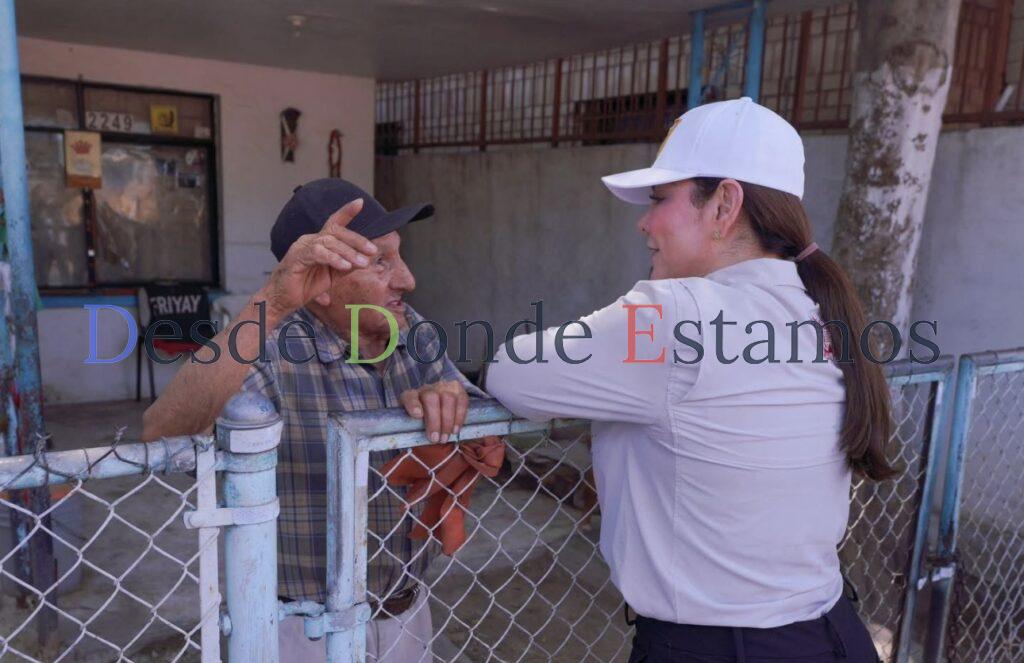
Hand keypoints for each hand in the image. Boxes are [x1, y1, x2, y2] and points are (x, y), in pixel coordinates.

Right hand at [256, 199, 378, 320]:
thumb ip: (346, 265)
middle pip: (335, 231)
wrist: (282, 300)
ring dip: (348, 252)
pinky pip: (317, 253)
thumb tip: (365, 259)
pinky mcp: (296, 258)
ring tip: (362, 263)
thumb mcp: (332, 275)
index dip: (346, 212)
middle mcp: (310, 240)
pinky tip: (345, 266)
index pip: (334, 223)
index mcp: (319, 242)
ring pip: (328, 241)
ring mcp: (302, 247)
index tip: (360, 202)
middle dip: (356, 240)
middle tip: (372, 251)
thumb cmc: (305, 286)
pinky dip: (333, 258)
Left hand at [399, 380, 469, 442]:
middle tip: (435, 439)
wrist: (437, 406)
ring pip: (448, 399)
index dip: (413, 404)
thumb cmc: (423, 419)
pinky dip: (459, 417)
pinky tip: (455, 430)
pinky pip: (462, 401)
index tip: (418, 415)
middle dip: (434, 421)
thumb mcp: (413, 423)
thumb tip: (414, 443)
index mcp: (411, 396)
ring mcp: (443, 387)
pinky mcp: (458, 389)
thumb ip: (412, 429)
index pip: (409, 396)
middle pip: (431, 398)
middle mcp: (427, 389)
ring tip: (445, 437)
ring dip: (447, 421)